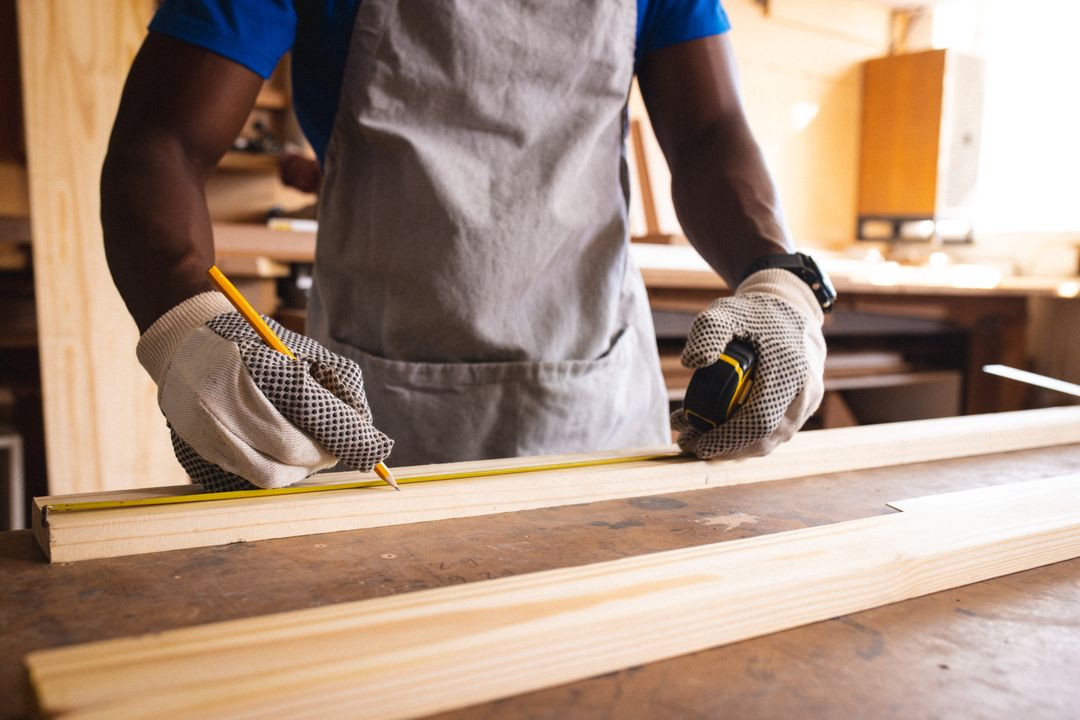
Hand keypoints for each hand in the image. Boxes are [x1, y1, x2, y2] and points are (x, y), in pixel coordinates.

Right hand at [137, 292, 392, 491]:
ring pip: (266, 474)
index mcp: (242, 381)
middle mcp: (218, 413)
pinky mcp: (200, 448)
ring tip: (313, 454)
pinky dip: (274, 468)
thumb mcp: (292, 349)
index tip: (355, 446)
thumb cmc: (249, 340)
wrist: (183, 341)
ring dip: (299, 469)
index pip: (296, 432)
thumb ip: (327, 383)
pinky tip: (286, 454)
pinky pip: (247, 472)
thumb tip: (361, 423)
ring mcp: (205, 435)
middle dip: (319, 458)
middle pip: (284, 457)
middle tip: (335, 452)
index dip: (332, 445)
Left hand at [672, 269, 824, 458]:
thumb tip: (692, 362)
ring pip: (770, 441)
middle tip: (688, 442)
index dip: (727, 437)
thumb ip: (707, 332)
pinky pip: (775, 433)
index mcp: (790, 370)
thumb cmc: (755, 313)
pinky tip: (719, 433)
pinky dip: (747, 439)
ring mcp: (808, 404)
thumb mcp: (726, 312)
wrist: (792, 310)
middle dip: (724, 447)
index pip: (759, 418)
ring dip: (733, 446)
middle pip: (764, 438)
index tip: (695, 442)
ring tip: (697, 437)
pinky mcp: (804, 409)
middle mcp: (805, 392)